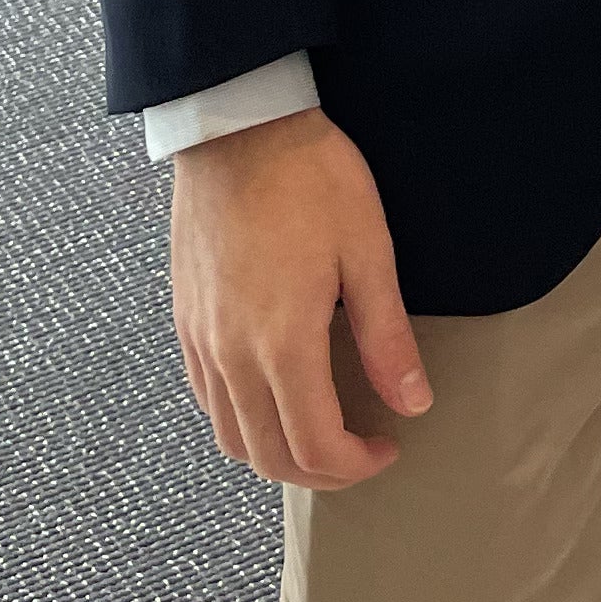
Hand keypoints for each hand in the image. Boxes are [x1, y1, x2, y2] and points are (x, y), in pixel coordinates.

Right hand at [170, 105, 431, 489]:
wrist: (239, 127)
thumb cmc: (311, 178)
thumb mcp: (367, 249)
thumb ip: (387, 336)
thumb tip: (414, 403)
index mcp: (282, 344)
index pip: (315, 447)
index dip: (356, 466)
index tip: (390, 446)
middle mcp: (231, 356)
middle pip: (268, 457)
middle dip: (321, 474)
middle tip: (362, 453)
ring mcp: (201, 340)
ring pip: (230, 437)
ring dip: (277, 455)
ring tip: (322, 436)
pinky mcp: (186, 321)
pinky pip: (206, 399)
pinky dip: (241, 422)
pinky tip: (273, 400)